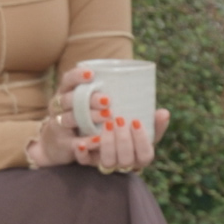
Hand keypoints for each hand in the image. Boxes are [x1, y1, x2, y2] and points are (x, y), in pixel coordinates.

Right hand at [37, 67, 170, 173]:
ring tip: (109, 118)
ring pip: (69, 119)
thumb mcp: (110, 114)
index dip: (78, 75)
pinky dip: (82, 146)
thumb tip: (163, 113)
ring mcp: (60, 125)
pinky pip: (70, 145)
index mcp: (73, 94)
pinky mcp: (63, 145)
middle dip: (90, 98)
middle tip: (109, 101)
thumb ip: (136, 112)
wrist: (71, 149)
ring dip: (90, 118)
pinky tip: (93, 143)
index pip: (69, 79)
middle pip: (70, 98)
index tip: (93, 74)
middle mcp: (62, 107)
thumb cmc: (98, 127)